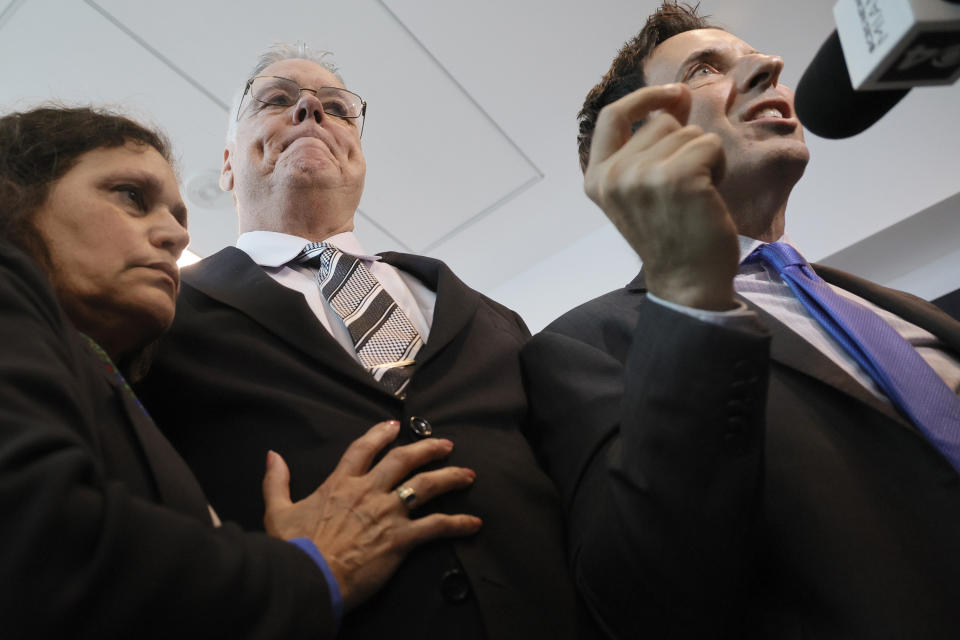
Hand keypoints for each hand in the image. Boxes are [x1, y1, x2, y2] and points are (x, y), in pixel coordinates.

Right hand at [261, 420, 480, 610]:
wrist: (307, 579)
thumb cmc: (292, 549)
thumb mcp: (277, 511)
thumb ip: (276, 481)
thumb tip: (272, 456)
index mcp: (340, 484)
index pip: (363, 448)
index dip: (379, 434)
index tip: (393, 425)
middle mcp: (368, 491)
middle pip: (403, 460)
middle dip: (428, 448)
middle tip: (445, 444)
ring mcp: (387, 513)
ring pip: (425, 485)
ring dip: (450, 477)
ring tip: (468, 475)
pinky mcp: (400, 538)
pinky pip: (436, 526)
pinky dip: (457, 523)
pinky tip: (473, 522)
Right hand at [584, 83, 738, 310]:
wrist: (688, 281)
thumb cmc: (671, 235)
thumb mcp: (638, 190)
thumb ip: (645, 148)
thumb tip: (675, 96)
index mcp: (597, 179)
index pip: (612, 117)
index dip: (643, 98)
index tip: (672, 95)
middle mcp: (614, 175)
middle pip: (660, 122)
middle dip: (682, 145)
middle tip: (683, 186)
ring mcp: (643, 175)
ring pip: (688, 133)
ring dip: (702, 158)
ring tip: (695, 195)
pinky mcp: (678, 177)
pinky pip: (710, 144)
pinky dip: (719, 165)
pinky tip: (709, 195)